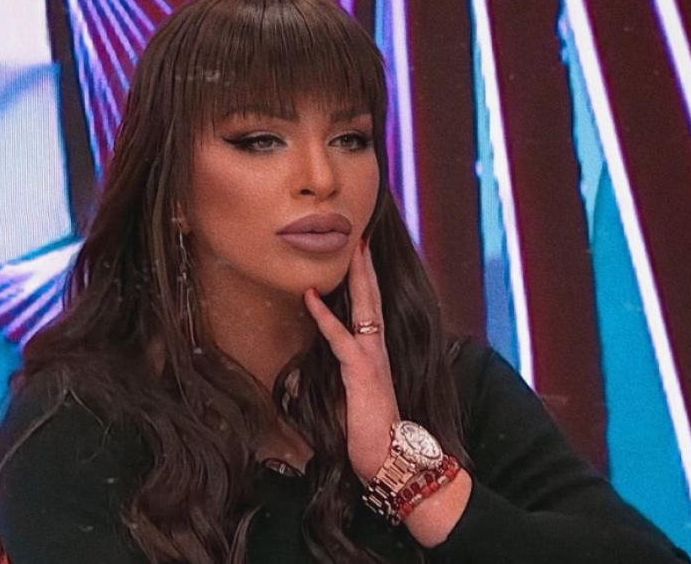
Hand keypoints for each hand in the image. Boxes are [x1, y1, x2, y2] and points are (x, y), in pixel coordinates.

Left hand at [303, 238, 399, 482]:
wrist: (390, 457)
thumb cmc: (367, 433)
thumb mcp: (345, 400)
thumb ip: (330, 382)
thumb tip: (300, 375)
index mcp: (374, 353)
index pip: (370, 309)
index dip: (365, 280)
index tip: (360, 253)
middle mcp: (377, 349)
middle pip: (372, 297)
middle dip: (367, 265)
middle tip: (363, 233)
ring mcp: (372, 358)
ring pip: (365, 307)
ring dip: (356, 276)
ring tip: (352, 245)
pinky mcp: (361, 372)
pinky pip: (340, 339)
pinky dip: (324, 317)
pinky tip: (310, 297)